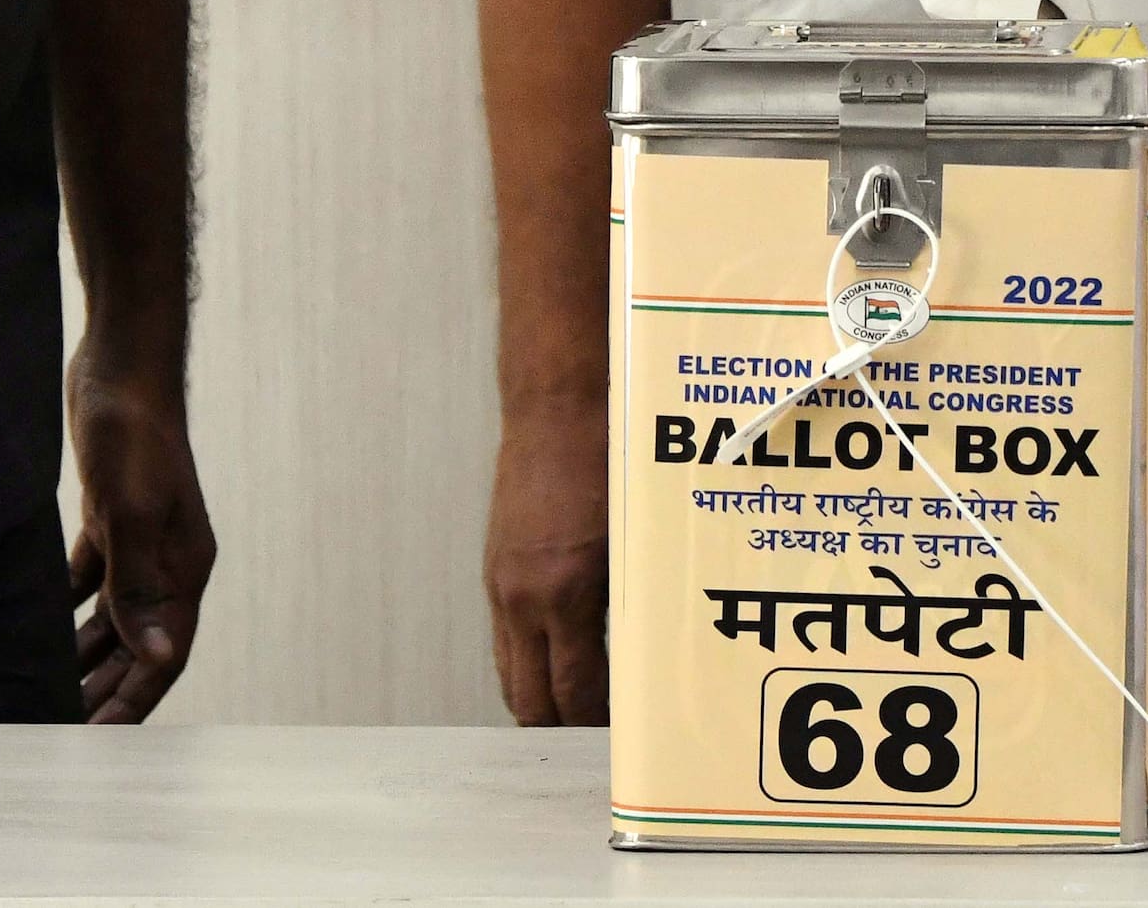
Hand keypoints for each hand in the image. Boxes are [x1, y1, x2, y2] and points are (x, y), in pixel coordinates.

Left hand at [65, 347, 213, 721]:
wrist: (123, 362)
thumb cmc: (132, 431)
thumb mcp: (129, 512)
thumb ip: (139, 586)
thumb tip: (160, 655)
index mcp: (184, 567)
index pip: (164, 655)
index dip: (133, 703)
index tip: (98, 748)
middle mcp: (168, 561)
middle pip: (138, 647)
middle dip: (105, 694)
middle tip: (58, 738)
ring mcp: (139, 540)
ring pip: (111, 621)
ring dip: (83, 660)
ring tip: (45, 698)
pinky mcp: (110, 519)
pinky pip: (88, 583)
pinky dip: (65, 614)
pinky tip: (36, 632)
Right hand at [483, 398, 611, 725]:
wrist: (556, 403)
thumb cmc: (608, 452)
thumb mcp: (638, 529)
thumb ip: (636, 590)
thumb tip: (653, 645)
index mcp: (568, 591)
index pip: (577, 691)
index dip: (599, 726)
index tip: (625, 741)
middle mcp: (525, 597)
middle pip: (532, 700)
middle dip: (562, 730)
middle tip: (598, 744)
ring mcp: (503, 586)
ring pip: (511, 674)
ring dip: (539, 699)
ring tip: (577, 716)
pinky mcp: (495, 570)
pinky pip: (505, 640)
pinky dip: (526, 663)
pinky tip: (555, 662)